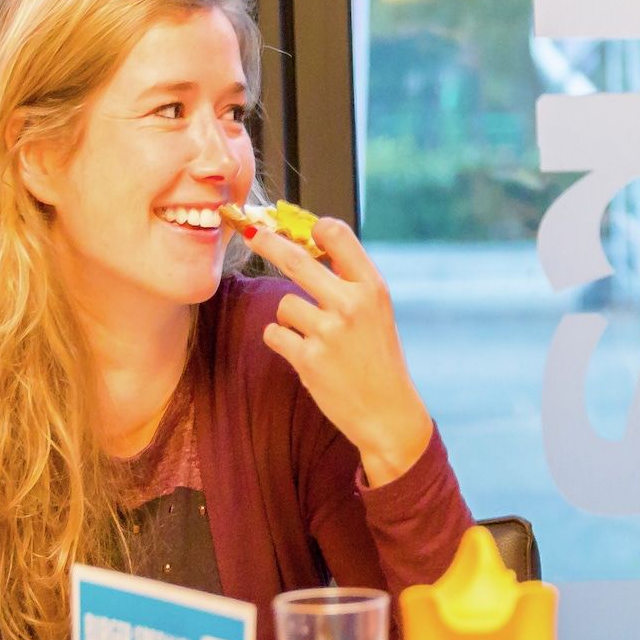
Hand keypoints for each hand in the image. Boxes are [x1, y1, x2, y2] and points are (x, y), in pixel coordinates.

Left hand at [248, 213, 432, 485]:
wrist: (388, 412)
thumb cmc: (378, 358)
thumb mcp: (377, 312)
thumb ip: (348, 281)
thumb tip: (308, 244)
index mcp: (372, 288)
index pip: (338, 235)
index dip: (314, 228)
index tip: (301, 228)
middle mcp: (351, 305)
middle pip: (295, 259)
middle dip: (269, 243)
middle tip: (252, 233)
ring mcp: (328, 332)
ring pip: (283, 304)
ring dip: (289, 318)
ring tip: (314, 337)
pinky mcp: (308, 359)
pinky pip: (275, 334)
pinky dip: (283, 341)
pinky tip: (304, 353)